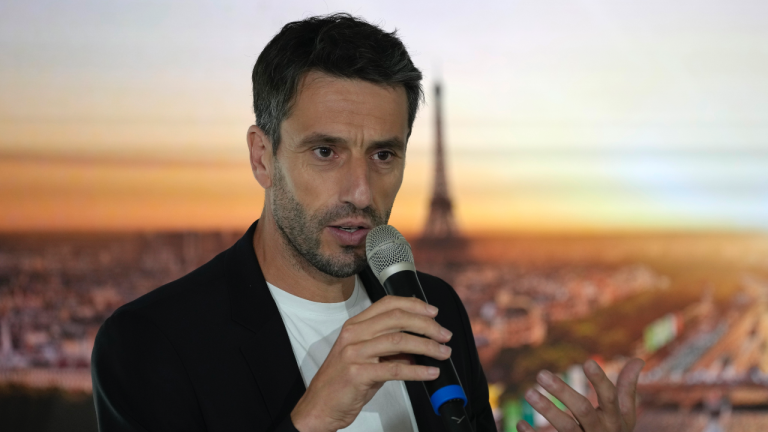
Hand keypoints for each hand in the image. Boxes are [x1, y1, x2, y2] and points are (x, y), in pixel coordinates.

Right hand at [290, 296, 452, 431]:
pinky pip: (395, 369)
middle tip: (444, 334)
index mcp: (355, 326)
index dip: (414, 305)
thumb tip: (420, 348)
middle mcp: (354, 334)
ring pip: (399, 341)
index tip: (433, 312)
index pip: (388, 304)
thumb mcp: (366, 359)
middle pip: (397, 319)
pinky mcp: (357, 373)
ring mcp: (354, 353)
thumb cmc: (342, 382)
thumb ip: (390, 351)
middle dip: (426, 325)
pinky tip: (430, 372)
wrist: (320, 406)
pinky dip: (417, 371)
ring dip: (427, 346)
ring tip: (443, 353)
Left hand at [517, 358, 644, 431]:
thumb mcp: (624, 415)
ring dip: (547, 410)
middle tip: (541, 374)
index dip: (600, 380)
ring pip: (566, 427)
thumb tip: (638, 360)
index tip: (587, 362)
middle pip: (583, 410)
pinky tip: (519, 423)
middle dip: (563, 391)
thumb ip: (627, 389)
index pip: (609, 397)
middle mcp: (601, 431)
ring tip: (529, 393)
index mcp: (615, 419)